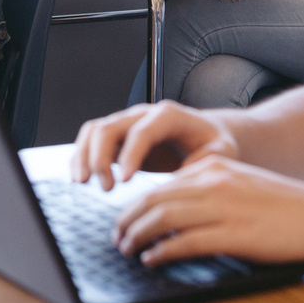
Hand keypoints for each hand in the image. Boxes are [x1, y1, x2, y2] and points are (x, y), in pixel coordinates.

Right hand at [70, 100, 238, 190]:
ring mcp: (128, 123)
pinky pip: (91, 140)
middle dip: (101, 157)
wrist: (206, 136)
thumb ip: (208, 160)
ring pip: (95, 130)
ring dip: (85, 156)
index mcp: (169, 116)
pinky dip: (81, 157)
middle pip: (111, 127)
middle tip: (106, 187)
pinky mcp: (118, 137)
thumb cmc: (214, 144)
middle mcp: (143, 115)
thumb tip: (182, 175)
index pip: (143, 130)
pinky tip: (81, 179)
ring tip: (84, 183)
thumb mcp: (222, 151)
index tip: (125, 181)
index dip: (131, 154)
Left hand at [112, 154, 303, 265]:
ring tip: (127, 250)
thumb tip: (174, 215)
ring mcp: (223, 207)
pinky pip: (186, 242)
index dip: (135, 206)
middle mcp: (213, 182)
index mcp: (214, 167)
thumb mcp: (241, 185)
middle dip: (128, 221)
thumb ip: (209, 193)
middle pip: (153, 200)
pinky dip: (162, 252)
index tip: (124, 222)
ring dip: (138, 237)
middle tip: (117, 239)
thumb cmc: (286, 206)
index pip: (159, 186)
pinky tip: (152, 260)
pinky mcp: (234, 234)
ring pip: (163, 219)